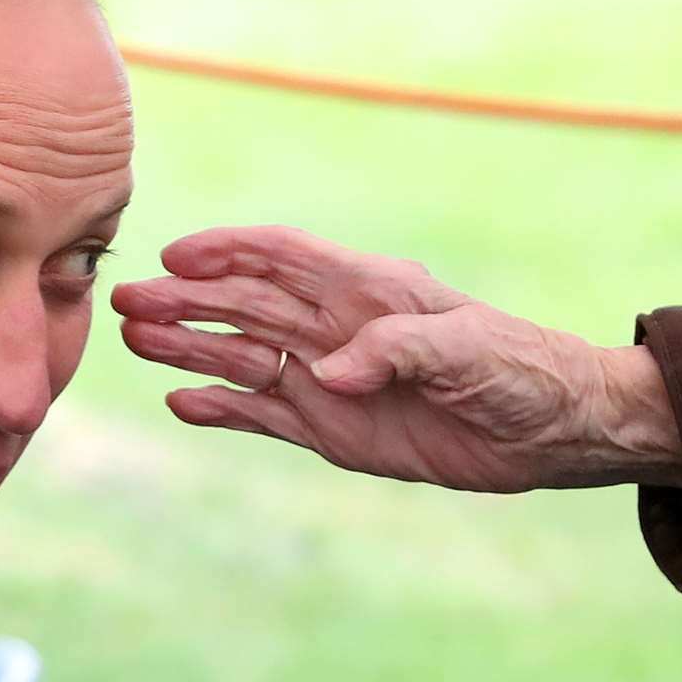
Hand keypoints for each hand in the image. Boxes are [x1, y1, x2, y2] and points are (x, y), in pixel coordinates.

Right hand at [111, 226, 681, 491]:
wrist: (553, 431)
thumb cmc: (520, 370)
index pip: (280, 256)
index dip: (226, 251)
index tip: (174, 256)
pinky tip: (181, 402)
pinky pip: (262, 413)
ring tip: (135, 343)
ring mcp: (327, 378)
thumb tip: (326, 373)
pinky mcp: (331, 430)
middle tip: (128, 304)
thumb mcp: (468, 350)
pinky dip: (221, 408)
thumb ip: (396, 350)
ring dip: (189, 347)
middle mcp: (335, 327)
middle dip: (184, 301)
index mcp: (365, 290)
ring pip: (241, 354)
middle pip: (243, 304)